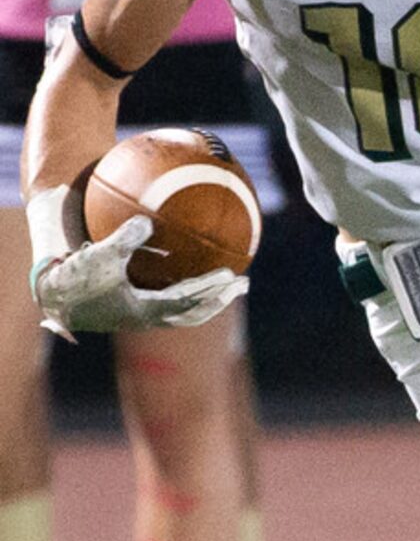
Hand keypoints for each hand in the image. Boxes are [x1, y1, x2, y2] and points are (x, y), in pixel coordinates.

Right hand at [34, 214, 248, 338]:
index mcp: (144, 311)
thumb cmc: (75, 276)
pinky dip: (185, 288)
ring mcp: (143, 316)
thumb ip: (125, 238)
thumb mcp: (99, 255)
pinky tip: (187, 267)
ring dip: (207, 298)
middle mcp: (148, 318)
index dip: (210, 289)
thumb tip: (147, 222)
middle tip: (243, 283)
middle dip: (221, 299)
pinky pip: (169, 299)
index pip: (187, 301)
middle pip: (194, 313)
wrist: (54, 297)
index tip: (231, 275)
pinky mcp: (136, 308)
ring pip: (184, 312)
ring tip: (226, 281)